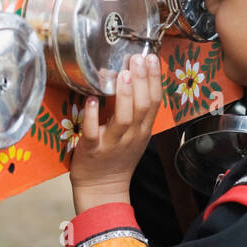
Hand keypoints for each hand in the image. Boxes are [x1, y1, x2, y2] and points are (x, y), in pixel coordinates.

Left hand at [69, 53, 162, 213]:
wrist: (103, 189)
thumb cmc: (117, 158)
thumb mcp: (135, 135)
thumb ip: (135, 110)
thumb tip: (131, 76)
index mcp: (142, 130)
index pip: (155, 102)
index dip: (155, 79)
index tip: (151, 57)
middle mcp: (131, 136)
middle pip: (143, 107)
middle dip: (142, 81)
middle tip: (138, 59)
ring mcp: (112, 144)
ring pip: (123, 119)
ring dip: (124, 96)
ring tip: (122, 75)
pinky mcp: (92, 150)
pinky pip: (94, 133)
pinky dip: (93, 116)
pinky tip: (91, 100)